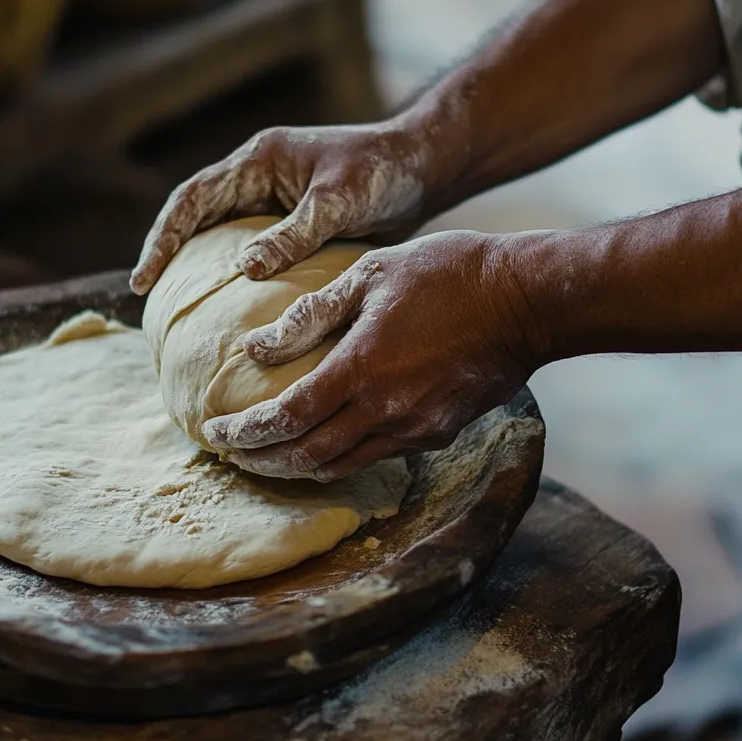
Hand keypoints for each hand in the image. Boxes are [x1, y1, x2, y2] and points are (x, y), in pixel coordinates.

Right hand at [129, 118, 444, 294]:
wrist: (425, 168)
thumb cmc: (384, 174)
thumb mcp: (338, 203)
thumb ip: (294, 234)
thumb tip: (245, 269)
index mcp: (259, 159)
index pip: (193, 198)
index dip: (163, 237)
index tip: (144, 278)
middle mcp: (258, 176)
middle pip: (195, 215)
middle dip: (167, 252)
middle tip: (146, 298)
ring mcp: (274, 199)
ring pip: (219, 233)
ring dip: (196, 264)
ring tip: (176, 307)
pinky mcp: (292, 221)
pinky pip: (250, 249)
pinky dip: (232, 275)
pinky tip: (228, 310)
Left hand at [200, 231, 543, 480]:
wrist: (528, 301)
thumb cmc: (448, 273)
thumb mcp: (370, 274)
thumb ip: (309, 314)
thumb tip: (254, 348)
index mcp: (360, 368)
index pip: (285, 419)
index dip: (244, 434)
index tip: (213, 433)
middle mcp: (384, 410)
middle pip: (306, 456)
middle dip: (262, 461)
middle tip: (231, 455)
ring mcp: (415, 428)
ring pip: (341, 466)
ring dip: (298, 467)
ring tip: (268, 456)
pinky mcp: (438, 433)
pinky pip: (377, 455)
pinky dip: (340, 456)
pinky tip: (325, 440)